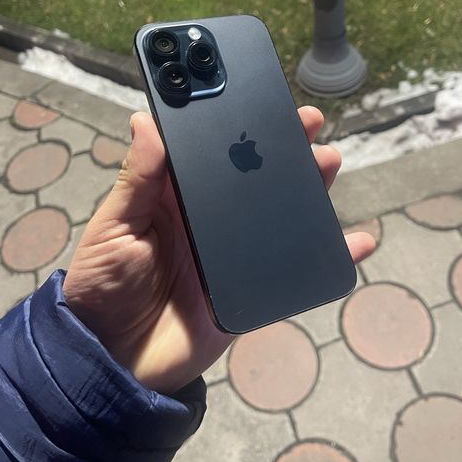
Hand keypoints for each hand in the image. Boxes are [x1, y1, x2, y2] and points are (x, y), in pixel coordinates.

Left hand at [64, 107, 374, 393]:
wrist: (117, 360)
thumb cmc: (103, 286)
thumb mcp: (114, 227)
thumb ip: (137, 179)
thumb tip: (147, 119)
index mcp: (177, 198)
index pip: (214, 154)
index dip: (239, 126)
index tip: (263, 100)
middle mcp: (212, 220)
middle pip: (256, 178)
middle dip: (284, 148)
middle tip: (308, 125)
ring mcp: (236, 253)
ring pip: (281, 214)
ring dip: (310, 187)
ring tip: (329, 162)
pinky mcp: (254, 289)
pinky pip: (297, 269)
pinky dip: (331, 255)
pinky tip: (359, 241)